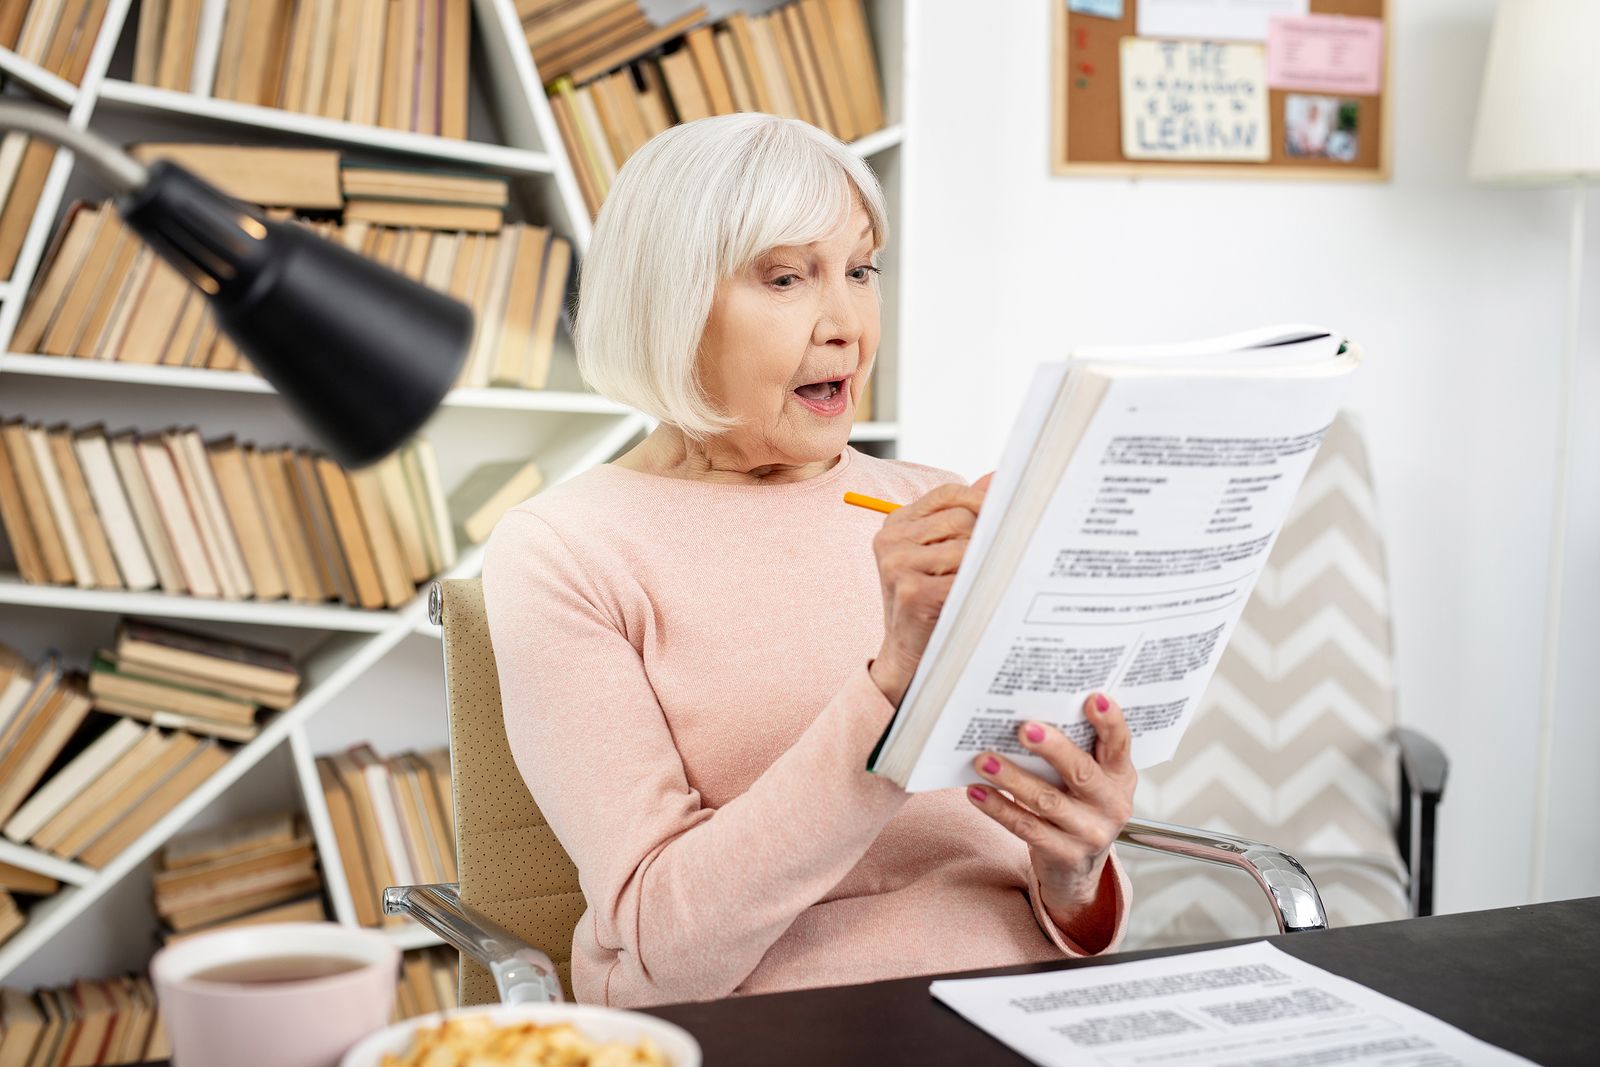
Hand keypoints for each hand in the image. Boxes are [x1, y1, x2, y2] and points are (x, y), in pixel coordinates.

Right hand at [868, 475, 992, 704]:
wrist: (908, 655)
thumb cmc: (931, 601)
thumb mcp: (942, 554)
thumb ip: (965, 515)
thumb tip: (997, 477)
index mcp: (896, 524)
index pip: (949, 495)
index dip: (982, 502)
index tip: (1003, 518)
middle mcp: (891, 540)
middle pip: (962, 519)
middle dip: (983, 542)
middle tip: (982, 570)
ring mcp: (897, 564)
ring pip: (967, 547)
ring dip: (979, 570)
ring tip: (969, 590)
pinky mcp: (911, 590)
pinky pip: (965, 577)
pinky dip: (975, 590)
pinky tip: (966, 602)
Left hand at [966, 692, 1136, 947]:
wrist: (1079, 869)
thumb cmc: (1079, 807)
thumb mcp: (1092, 780)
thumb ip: (1076, 750)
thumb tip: (1029, 714)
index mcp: (1120, 776)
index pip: (1120, 744)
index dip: (1110, 721)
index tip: (1092, 698)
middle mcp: (1111, 805)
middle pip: (1081, 772)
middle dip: (1053, 749)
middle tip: (1024, 729)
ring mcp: (1089, 833)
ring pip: (1047, 801)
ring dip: (1013, 778)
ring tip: (985, 760)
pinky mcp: (1064, 855)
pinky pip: (1026, 828)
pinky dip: (999, 808)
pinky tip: (977, 792)